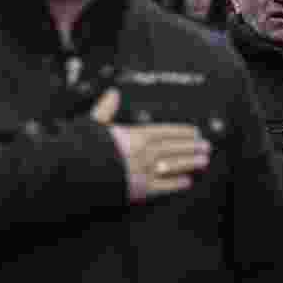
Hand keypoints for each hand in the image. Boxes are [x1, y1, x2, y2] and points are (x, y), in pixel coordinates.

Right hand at [92, 88, 211, 203]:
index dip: (181, 132)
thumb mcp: (94, 124)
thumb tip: (113, 93)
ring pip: (172, 166)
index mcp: (133, 136)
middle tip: (206, 146)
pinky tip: (187, 181)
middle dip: (191, 147)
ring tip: (203, 161)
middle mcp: (142, 153)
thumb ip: (106, 109)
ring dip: (189, 163)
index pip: (164, 132)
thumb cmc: (84, 147)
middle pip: (172, 148)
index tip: (194, 131)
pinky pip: (162, 187)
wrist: (76, 172)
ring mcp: (142, 172)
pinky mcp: (138, 190)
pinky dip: (175, 184)